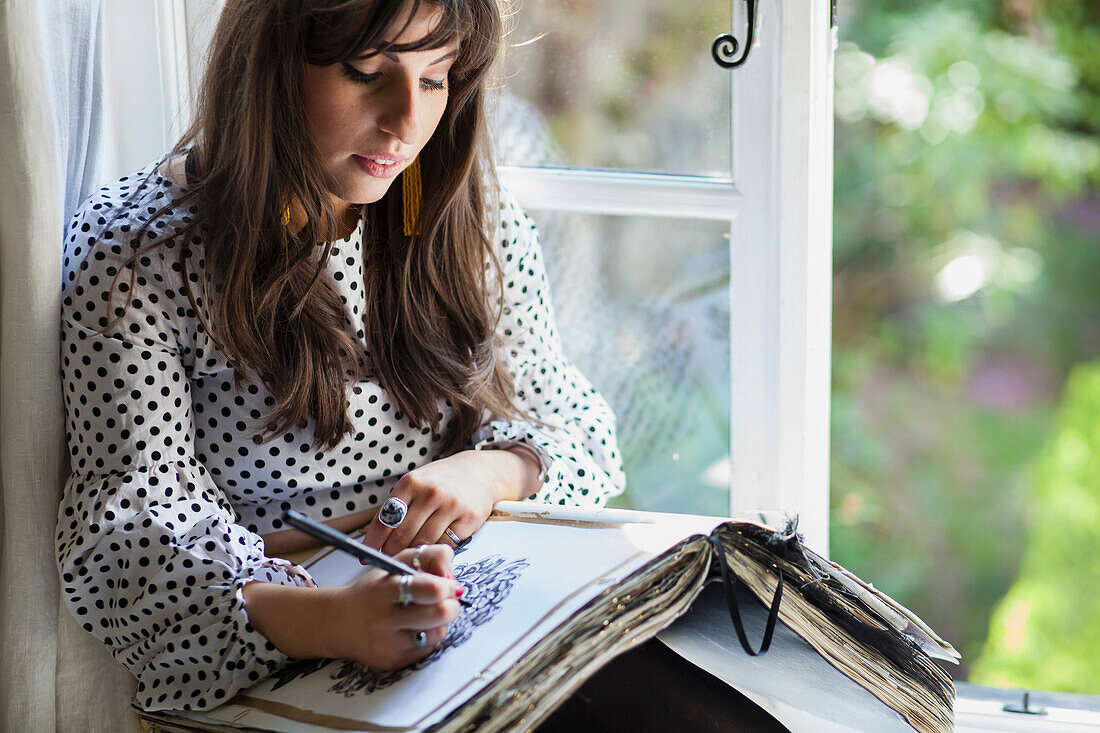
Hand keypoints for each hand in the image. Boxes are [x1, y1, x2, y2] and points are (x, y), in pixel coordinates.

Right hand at [333, 545, 462, 668]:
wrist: (341, 622)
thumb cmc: (375, 589)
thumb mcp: (396, 562)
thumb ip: (429, 556)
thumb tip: (453, 578)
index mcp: (384, 589)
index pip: (431, 589)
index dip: (447, 585)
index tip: (447, 584)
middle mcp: (384, 619)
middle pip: (440, 614)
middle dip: (451, 604)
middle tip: (446, 600)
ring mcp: (388, 643)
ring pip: (438, 632)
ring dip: (440, 621)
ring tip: (426, 613)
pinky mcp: (392, 661)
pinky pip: (428, 648)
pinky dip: (429, 636)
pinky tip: (415, 628)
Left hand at [363, 448, 538, 554]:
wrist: (481, 472)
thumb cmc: (442, 481)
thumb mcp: (417, 483)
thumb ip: (398, 506)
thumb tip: (375, 539)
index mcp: (411, 483)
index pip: (385, 520)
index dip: (373, 543)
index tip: (366, 556)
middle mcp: (431, 493)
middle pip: (402, 536)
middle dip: (391, 553)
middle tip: (388, 561)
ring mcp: (451, 506)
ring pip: (423, 543)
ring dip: (414, 555)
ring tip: (410, 559)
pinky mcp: (468, 519)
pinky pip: (445, 545)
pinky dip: (436, 552)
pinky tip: (433, 551)